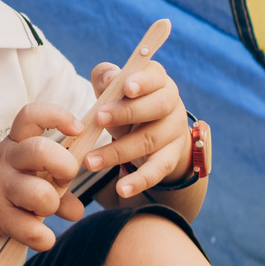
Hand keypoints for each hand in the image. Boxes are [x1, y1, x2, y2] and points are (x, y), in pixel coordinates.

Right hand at [0, 103, 94, 250]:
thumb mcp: (15, 172)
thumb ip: (51, 186)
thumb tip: (77, 210)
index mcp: (13, 144)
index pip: (32, 116)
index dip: (58, 116)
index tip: (76, 129)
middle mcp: (7, 163)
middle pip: (42, 151)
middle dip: (65, 167)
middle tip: (62, 180)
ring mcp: (1, 190)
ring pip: (41, 194)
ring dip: (52, 206)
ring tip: (43, 210)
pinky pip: (32, 231)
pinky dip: (43, 239)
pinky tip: (39, 236)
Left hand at [80, 59, 190, 198]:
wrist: (152, 136)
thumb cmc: (127, 106)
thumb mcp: (114, 91)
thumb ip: (107, 79)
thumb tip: (109, 78)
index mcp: (157, 81)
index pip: (155, 76)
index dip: (142, 81)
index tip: (125, 86)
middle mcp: (171, 104)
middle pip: (157, 106)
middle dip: (127, 112)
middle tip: (98, 118)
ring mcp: (174, 132)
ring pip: (151, 140)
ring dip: (118, 151)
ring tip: (90, 161)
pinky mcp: (171, 158)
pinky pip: (158, 169)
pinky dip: (141, 180)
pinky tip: (122, 189)